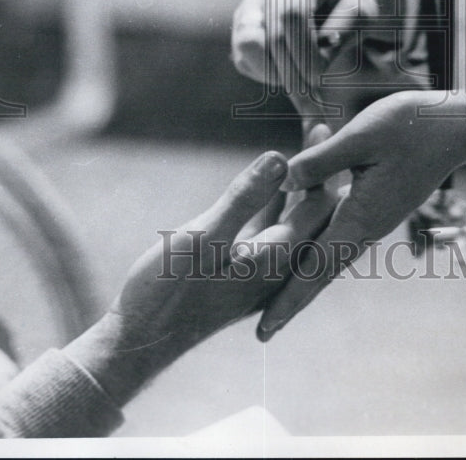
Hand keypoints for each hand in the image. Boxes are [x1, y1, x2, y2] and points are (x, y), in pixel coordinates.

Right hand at [65, 150, 330, 405]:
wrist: (142, 340)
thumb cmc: (168, 291)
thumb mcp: (204, 236)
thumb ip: (243, 199)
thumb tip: (281, 158)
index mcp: (277, 258)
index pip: (317, 205)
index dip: (323, 163)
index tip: (323, 124)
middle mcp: (278, 267)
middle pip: (312, 210)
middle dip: (317, 169)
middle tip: (318, 126)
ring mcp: (261, 270)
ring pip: (291, 217)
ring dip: (297, 183)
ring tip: (302, 146)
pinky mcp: (243, 271)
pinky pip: (270, 228)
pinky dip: (275, 201)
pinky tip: (273, 183)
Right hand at [232, 0, 425, 124]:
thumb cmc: (357, 3)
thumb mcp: (363, 12)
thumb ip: (345, 29)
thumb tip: (321, 53)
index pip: (292, 15)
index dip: (304, 52)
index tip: (319, 79)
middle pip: (269, 34)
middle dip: (291, 71)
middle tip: (313, 96)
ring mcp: (253, 3)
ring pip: (248, 46)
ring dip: (276, 72)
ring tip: (304, 81)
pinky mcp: (245, 26)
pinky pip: (244, 58)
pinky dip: (267, 73)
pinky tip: (293, 72)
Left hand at [256, 88, 465, 340]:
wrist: (455, 127)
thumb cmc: (410, 126)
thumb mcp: (361, 137)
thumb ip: (321, 162)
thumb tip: (281, 182)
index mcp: (361, 216)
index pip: (316, 267)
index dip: (288, 298)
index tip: (263, 330)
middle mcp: (367, 227)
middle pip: (322, 272)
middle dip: (291, 301)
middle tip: (262, 333)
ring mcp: (374, 218)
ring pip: (331, 256)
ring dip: (304, 279)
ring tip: (278, 300)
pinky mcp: (377, 205)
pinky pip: (340, 236)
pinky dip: (318, 251)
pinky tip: (308, 252)